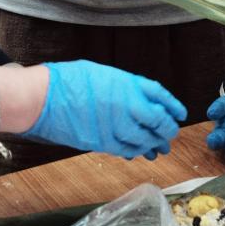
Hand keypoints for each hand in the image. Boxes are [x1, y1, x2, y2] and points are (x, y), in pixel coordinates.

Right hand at [22, 61, 186, 159]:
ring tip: (160, 148)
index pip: (160, 95)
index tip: (180, 113)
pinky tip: (138, 152)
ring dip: (154, 144)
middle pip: (158, 121)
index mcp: (128, 83)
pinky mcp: (101, 142)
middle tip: (170, 132)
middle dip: (167, 129)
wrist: (44, 97)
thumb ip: (124, 85)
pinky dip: (135, 151)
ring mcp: (115, 126)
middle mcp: (126, 105)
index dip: (172, 105)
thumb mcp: (104, 73)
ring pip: (144, 140)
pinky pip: (125, 150)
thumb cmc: (70, 79)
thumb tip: (138, 97)